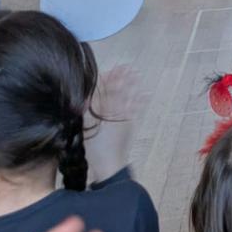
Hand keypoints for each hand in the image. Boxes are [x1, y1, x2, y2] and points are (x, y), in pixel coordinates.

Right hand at [85, 65, 136, 184]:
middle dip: (121, 78)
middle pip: (117, 92)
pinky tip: (146, 92)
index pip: (104, 93)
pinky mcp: (131, 124)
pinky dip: (142, 100)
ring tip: (136, 73)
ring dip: (132, 85)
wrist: (109, 165)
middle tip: (126, 66)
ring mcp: (125, 118)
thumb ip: (85, 114)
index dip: (107, 80)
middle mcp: (114, 113)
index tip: (109, 70)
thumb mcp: (86, 130)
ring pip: (129, 97)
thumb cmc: (94, 150)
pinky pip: (137, 109)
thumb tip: (84, 100)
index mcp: (101, 114)